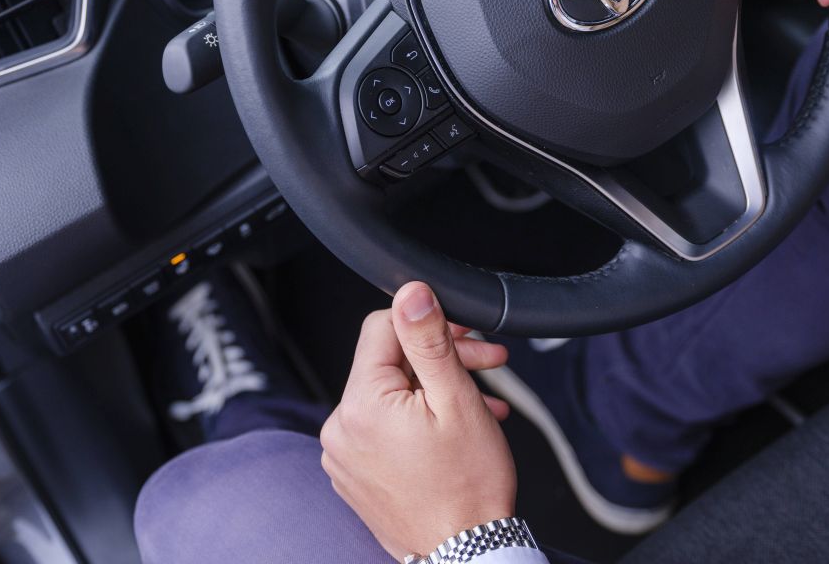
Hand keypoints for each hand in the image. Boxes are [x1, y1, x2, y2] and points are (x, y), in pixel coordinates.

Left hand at [320, 282, 515, 560]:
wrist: (467, 555)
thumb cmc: (469, 487)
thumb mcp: (456, 399)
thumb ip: (429, 340)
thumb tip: (411, 292)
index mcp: (360, 404)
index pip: (382, 328)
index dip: (429, 324)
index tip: (465, 335)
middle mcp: (340, 429)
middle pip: (388, 363)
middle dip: (440, 359)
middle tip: (487, 365)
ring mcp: (345, 456)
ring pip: (390, 395)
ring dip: (435, 390)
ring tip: (480, 405)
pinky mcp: (355, 474)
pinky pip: (384, 428)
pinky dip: (418, 420)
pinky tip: (456, 428)